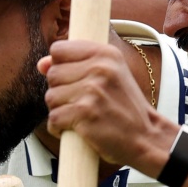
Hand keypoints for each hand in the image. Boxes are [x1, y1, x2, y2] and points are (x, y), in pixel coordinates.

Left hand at [39, 40, 175, 175]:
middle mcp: (99, 68)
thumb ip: (76, 65)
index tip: (74, 81)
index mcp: (106, 53)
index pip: (58, 49)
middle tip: (81, 103)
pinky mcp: (84, 113)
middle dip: (60, 92)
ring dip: (60, 111)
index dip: (60, 67)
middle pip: (52, 75)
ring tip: (81, 117)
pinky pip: (53, 119)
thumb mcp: (109, 76)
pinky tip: (76, 130)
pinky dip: (59, 129)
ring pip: (50, 98)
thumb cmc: (125, 107)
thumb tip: (41, 64)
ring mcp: (92, 90)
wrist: (146, 137)